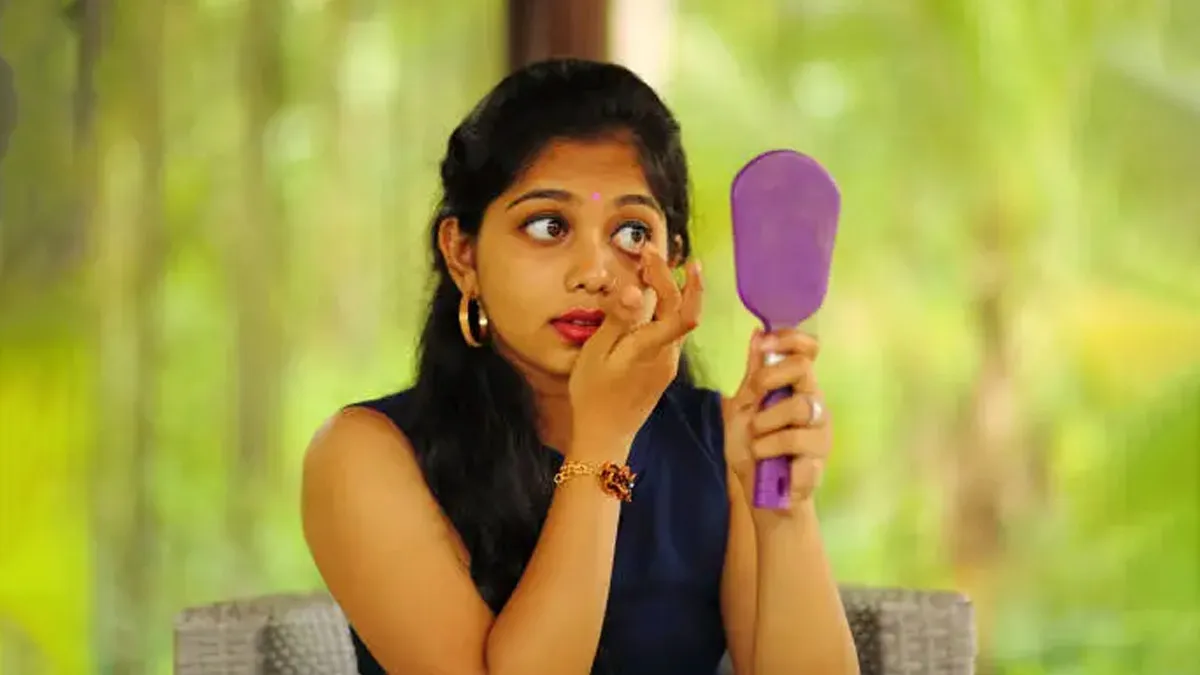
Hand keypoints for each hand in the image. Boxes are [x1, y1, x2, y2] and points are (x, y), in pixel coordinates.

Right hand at [568, 246, 703, 459]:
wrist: (605, 435)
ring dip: (670, 291)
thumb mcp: (597, 354)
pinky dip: (664, 309)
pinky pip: (669, 331)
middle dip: (671, 276)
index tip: (657, 254)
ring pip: (677, 319)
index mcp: (651, 350)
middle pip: (682, 309)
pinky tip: (649, 299)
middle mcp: (667, 356)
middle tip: (649, 253)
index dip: (677, 279)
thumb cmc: (593, 395)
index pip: (679, 309)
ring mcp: (667, 363)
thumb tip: (634, 291)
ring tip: (650, 268)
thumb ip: (617, 320)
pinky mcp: (662, 369)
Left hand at [722, 329, 830, 506]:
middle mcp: (815, 405)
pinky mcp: (818, 464)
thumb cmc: (753, 450)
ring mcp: (820, 435)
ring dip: (766, 426)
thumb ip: (754, 375)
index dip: (790, 340)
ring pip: (800, 409)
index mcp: (798, 389)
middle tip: (753, 406)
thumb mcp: (743, 408)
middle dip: (770, 380)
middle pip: (804, 371)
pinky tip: (769, 467)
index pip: (808, 351)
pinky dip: (773, 458)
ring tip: (756, 444)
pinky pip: (797, 451)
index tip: (764, 345)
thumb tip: (757, 333)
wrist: (761, 497)